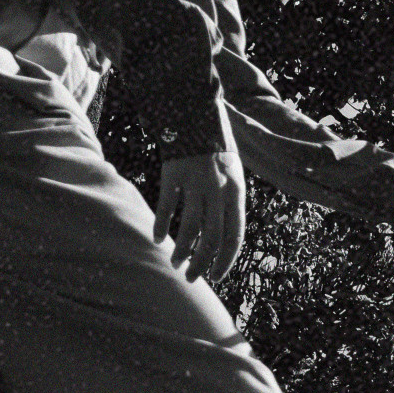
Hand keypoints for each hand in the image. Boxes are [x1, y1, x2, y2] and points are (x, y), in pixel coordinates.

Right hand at [153, 149, 246, 286]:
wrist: (198, 114)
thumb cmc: (217, 149)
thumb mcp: (233, 175)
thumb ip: (230, 203)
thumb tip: (222, 237)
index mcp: (236, 193)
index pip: (234, 236)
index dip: (225, 261)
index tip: (216, 276)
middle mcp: (218, 190)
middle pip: (212, 238)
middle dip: (201, 263)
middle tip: (191, 277)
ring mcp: (196, 182)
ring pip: (190, 228)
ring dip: (182, 250)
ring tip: (175, 262)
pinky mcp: (174, 174)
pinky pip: (167, 207)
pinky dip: (161, 226)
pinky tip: (157, 238)